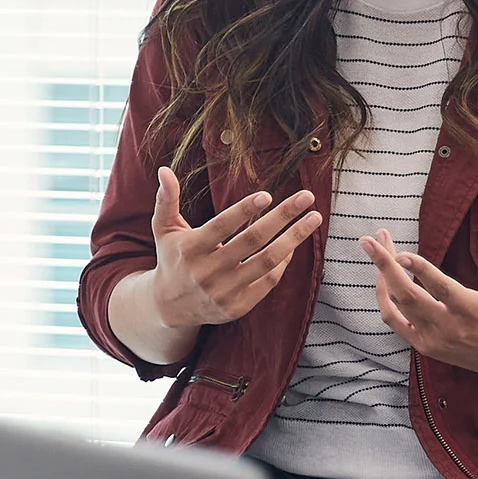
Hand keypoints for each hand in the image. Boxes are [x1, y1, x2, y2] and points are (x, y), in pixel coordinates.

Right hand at [147, 167, 321, 328]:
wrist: (169, 308)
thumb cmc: (172, 258)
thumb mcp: (163, 229)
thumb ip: (166, 200)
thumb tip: (164, 170)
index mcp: (190, 249)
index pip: (221, 226)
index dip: (244, 210)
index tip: (268, 195)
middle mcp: (208, 272)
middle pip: (252, 241)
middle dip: (283, 217)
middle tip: (307, 197)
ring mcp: (224, 292)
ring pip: (267, 262)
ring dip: (294, 238)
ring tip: (314, 218)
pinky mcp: (238, 307)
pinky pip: (268, 281)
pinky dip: (283, 261)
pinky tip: (294, 243)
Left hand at [368, 222, 477, 390]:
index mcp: (474, 311)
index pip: (440, 289)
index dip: (419, 269)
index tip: (400, 252)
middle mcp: (450, 328)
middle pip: (407, 296)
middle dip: (384, 265)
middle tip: (370, 239)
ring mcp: (434, 340)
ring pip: (397, 306)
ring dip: (383, 276)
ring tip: (378, 248)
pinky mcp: (426, 347)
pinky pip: (395, 321)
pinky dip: (385, 299)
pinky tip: (383, 277)